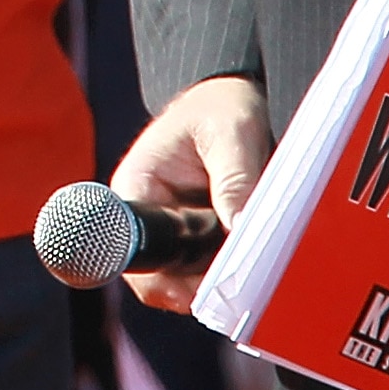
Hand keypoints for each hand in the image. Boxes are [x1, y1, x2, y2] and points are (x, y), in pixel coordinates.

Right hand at [112, 74, 273, 314]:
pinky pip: (206, 269)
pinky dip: (227, 272)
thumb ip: (233, 179)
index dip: (166, 281)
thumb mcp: (232, 133)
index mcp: (138, 188)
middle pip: (162, 276)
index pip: (137, 255)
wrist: (228, 98)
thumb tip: (239, 230)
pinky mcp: (196, 235)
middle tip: (241, 285)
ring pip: (186, 279)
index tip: (205, 291)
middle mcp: (148, 215)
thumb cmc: (221, 106)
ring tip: (251, 273)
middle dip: (200, 285)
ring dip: (217, 281)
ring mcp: (171, 229)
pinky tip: (252, 265)